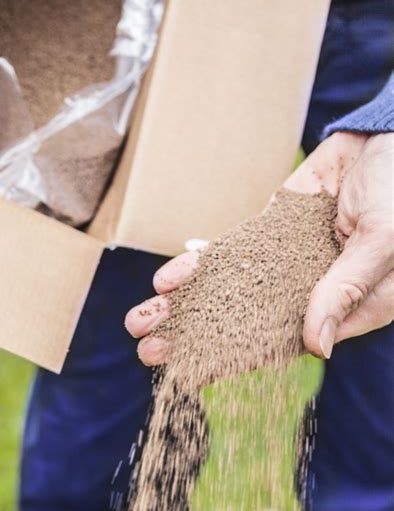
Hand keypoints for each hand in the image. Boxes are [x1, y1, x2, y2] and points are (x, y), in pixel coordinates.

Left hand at [126, 132, 391, 364]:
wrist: (389, 136)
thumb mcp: (380, 243)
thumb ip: (344, 291)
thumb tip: (315, 348)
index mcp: (343, 307)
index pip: (281, 343)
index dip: (235, 360)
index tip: (190, 374)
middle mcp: (309, 289)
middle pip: (244, 320)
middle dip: (195, 335)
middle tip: (148, 350)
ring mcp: (286, 259)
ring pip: (229, 288)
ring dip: (185, 303)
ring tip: (140, 318)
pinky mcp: (270, 231)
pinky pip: (231, 252)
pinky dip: (200, 264)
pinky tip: (167, 278)